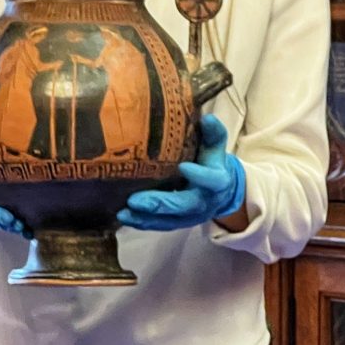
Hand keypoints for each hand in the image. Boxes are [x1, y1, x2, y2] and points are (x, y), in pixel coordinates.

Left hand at [117, 114, 245, 231]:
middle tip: (135, 200)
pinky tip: (125, 217)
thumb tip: (207, 118)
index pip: (212, 181)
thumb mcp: (216, 146)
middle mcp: (204, 203)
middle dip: (159, 204)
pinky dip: (142, 223)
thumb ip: (214, 133)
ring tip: (124, 213)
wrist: (221, 190)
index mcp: (218, 182)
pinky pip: (160, 226)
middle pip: (183, 206)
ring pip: (169, 221)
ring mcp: (191, 216)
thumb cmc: (212, 162)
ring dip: (145, 218)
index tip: (183, 167)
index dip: (200, 176)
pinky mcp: (178, 222)